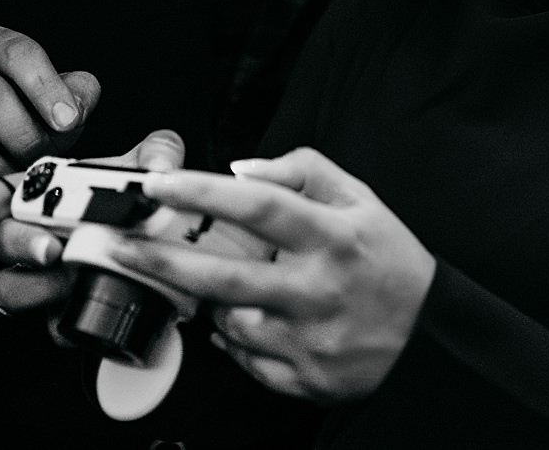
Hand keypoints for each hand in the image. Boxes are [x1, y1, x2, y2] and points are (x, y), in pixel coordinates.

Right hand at [0, 129, 187, 316]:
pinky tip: (92, 308)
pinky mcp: (64, 315)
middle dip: (20, 244)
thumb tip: (161, 164)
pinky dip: (67, 322)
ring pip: (9, 289)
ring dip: (35, 286)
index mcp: (49, 195)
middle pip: (2, 240)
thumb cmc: (146, 208)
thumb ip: (158, 154)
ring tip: (74, 279)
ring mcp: (48, 278)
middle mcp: (39, 235)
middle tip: (51, 249)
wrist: (172, 256)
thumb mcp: (155, 172)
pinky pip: (51, 327)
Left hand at [100, 147, 435, 401]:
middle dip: (160, 258)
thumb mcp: (359, 199)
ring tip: (216, 286)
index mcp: (332, 237)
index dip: (201, 192)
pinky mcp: (306, 379)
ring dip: (208, 303)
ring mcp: (310, 340)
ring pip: (229, 322)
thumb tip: (239, 170)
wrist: (429, 334)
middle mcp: (318, 289)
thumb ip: (303, 170)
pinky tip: (245, 320)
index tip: (156, 184)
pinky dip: (234, 339)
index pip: (257, 206)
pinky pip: (247, 360)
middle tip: (119, 243)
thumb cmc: (389, 259)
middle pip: (222, 275)